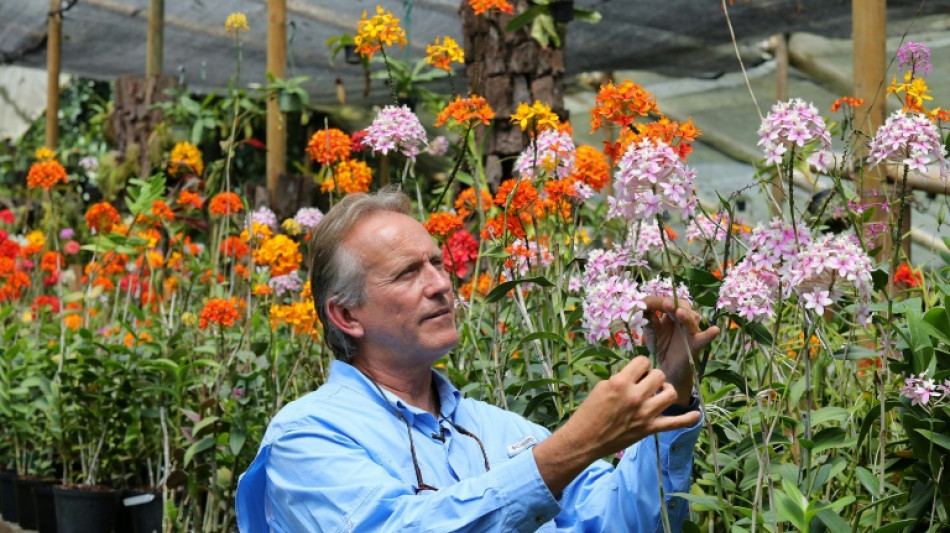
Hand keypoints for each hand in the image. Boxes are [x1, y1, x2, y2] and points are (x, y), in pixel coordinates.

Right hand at [533, 356, 700, 494]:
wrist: (585, 439)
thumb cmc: (589, 412)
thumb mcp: (601, 387)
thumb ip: (622, 378)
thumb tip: (638, 375)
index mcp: (621, 383)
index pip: (642, 361)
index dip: (640, 365)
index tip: (636, 372)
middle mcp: (635, 396)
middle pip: (659, 375)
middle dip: (653, 376)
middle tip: (645, 384)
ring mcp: (645, 414)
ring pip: (670, 393)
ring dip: (666, 390)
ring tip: (658, 393)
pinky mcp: (649, 429)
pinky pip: (675, 423)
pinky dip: (688, 419)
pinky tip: (696, 414)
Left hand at [643, 296, 719, 405]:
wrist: (668, 369)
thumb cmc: (661, 347)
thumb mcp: (652, 333)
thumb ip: (648, 321)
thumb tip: (642, 308)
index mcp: (671, 315)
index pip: (666, 302)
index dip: (656, 302)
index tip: (643, 303)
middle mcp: (683, 320)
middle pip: (682, 306)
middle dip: (673, 304)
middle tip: (664, 304)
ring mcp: (691, 331)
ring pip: (692, 318)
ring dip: (686, 315)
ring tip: (678, 312)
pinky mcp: (696, 344)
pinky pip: (704, 338)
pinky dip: (709, 334)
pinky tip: (714, 330)